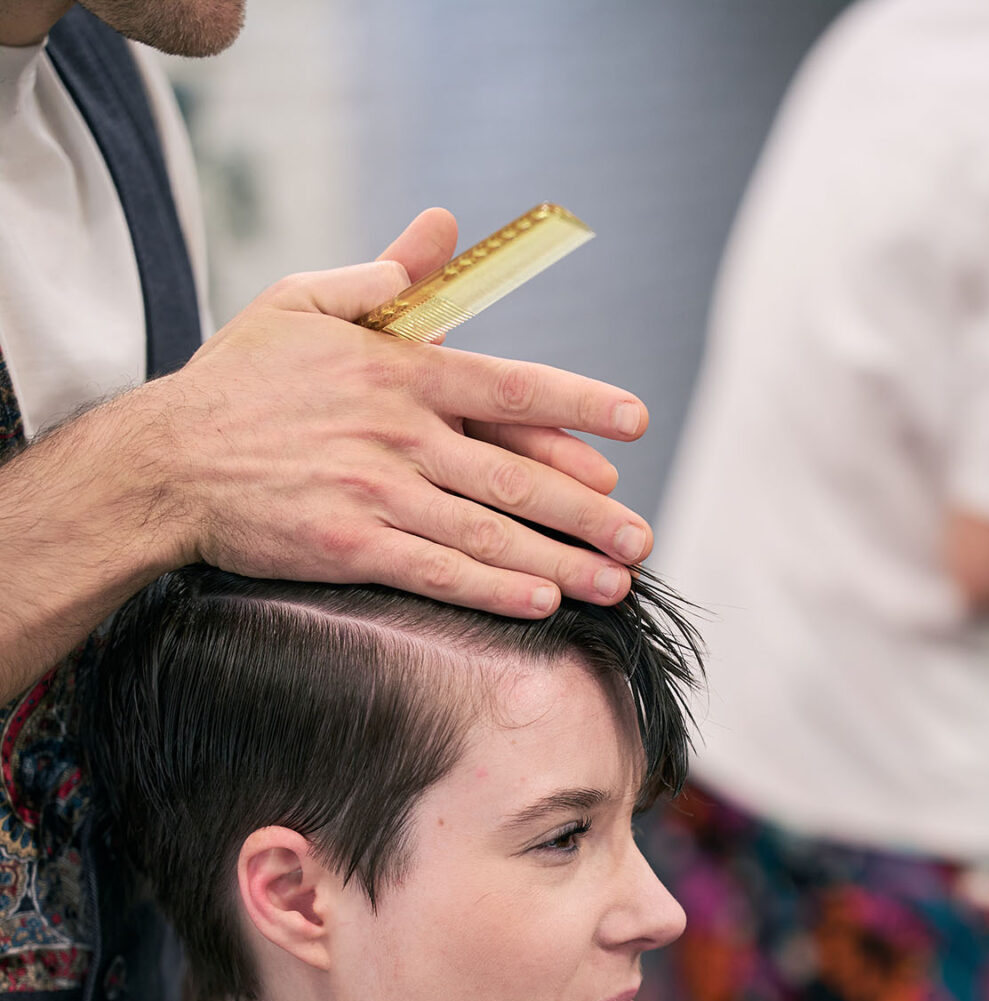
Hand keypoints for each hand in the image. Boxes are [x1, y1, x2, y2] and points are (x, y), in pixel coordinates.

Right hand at [160, 208, 652, 615]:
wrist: (167, 460)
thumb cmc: (239, 382)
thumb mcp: (304, 302)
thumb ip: (384, 274)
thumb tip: (443, 229)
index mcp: (398, 370)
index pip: (510, 387)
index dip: (580, 406)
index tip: (634, 423)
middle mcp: (398, 432)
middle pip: (515, 476)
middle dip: (589, 511)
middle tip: (642, 538)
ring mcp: (375, 491)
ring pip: (487, 533)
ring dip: (560, 562)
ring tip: (615, 583)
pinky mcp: (349, 546)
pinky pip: (436, 573)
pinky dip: (494, 591)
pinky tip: (542, 604)